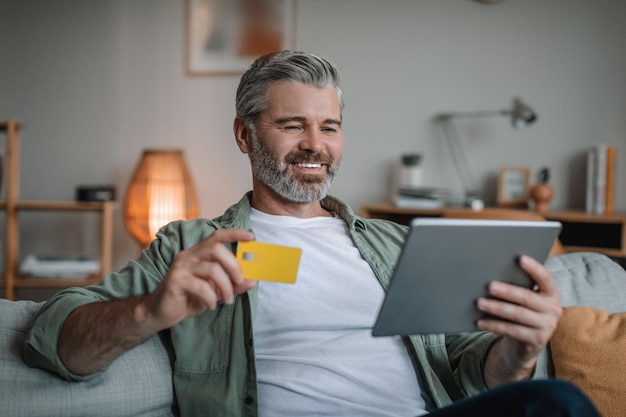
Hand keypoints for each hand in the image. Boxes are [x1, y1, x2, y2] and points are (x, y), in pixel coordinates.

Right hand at [137, 229, 257, 331]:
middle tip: (239, 281)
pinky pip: (202, 287)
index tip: (251, 237)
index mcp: (197, 253)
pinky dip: (211, 298)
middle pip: (217, 249)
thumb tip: (253, 281)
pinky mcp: (175, 280)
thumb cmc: (188, 298)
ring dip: (225, 287)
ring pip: (213, 270)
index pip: (216, 236)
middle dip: (234, 266)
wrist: (159, 313)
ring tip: (227, 300)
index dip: (234, 234)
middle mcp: (188, 255)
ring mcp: (181, 267)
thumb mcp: (215, 292)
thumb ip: (232, 285)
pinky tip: (210, 305)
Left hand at [477, 255, 562, 386]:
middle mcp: (553, 309)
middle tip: (489, 286)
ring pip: (518, 314)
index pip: (545, 278)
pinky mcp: (537, 340)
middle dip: (507, 291)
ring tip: (479, 303)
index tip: (520, 258)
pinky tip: (480, 322)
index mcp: (551, 294)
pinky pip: (512, 330)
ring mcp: (547, 326)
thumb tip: (492, 274)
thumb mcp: (525, 300)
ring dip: (497, 308)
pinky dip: (494, 325)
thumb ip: (519, 287)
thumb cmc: (522, 312)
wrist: (527, 342)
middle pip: (527, 298)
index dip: (534, 268)